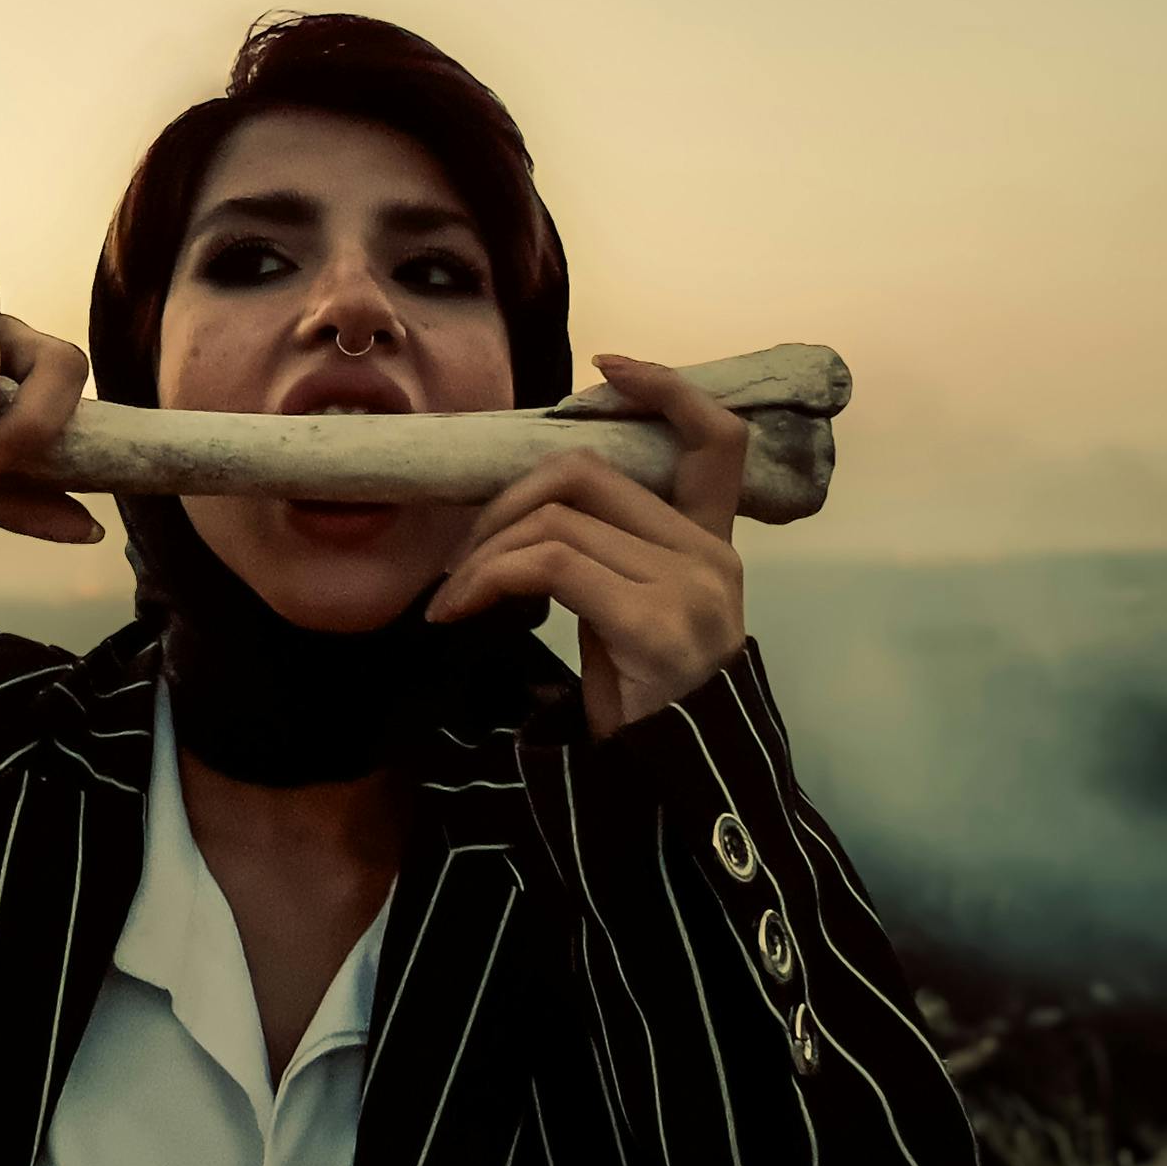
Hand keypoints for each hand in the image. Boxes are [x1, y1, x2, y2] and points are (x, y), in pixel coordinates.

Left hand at [425, 351, 748, 735]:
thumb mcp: (628, 623)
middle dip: (501, 504)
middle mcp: (712, 558)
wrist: (672, 802)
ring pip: (555, 519)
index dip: (665, 389)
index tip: (607, 363)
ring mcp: (690, 589)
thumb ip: (607, 562)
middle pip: (587, 475)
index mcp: (711, 549)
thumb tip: (521, 514)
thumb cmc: (644, 715)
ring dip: (481, 556)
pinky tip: (460, 614)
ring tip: (450, 602)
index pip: (716, 441)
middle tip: (457, 562)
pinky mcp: (657, 624)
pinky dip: (488, 580)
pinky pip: (549, 565)